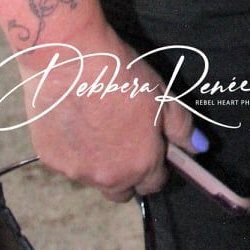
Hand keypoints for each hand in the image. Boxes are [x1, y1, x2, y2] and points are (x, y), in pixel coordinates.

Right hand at [18, 24, 201, 201]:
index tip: (154, 149)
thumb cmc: (122, 75)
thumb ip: (182, 128)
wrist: (70, 60)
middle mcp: (107, 177)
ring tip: (98, 123)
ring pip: (93, 178)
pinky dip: (74, 151)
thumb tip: (199, 149)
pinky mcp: (50, 161)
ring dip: (99, 162)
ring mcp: (75, 172)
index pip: (153, 185)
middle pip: (122, 190)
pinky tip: (75, 120)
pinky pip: (68, 164)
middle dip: (128, 172)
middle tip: (125, 138)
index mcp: (139, 164)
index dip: (157, 168)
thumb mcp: (163, 95)